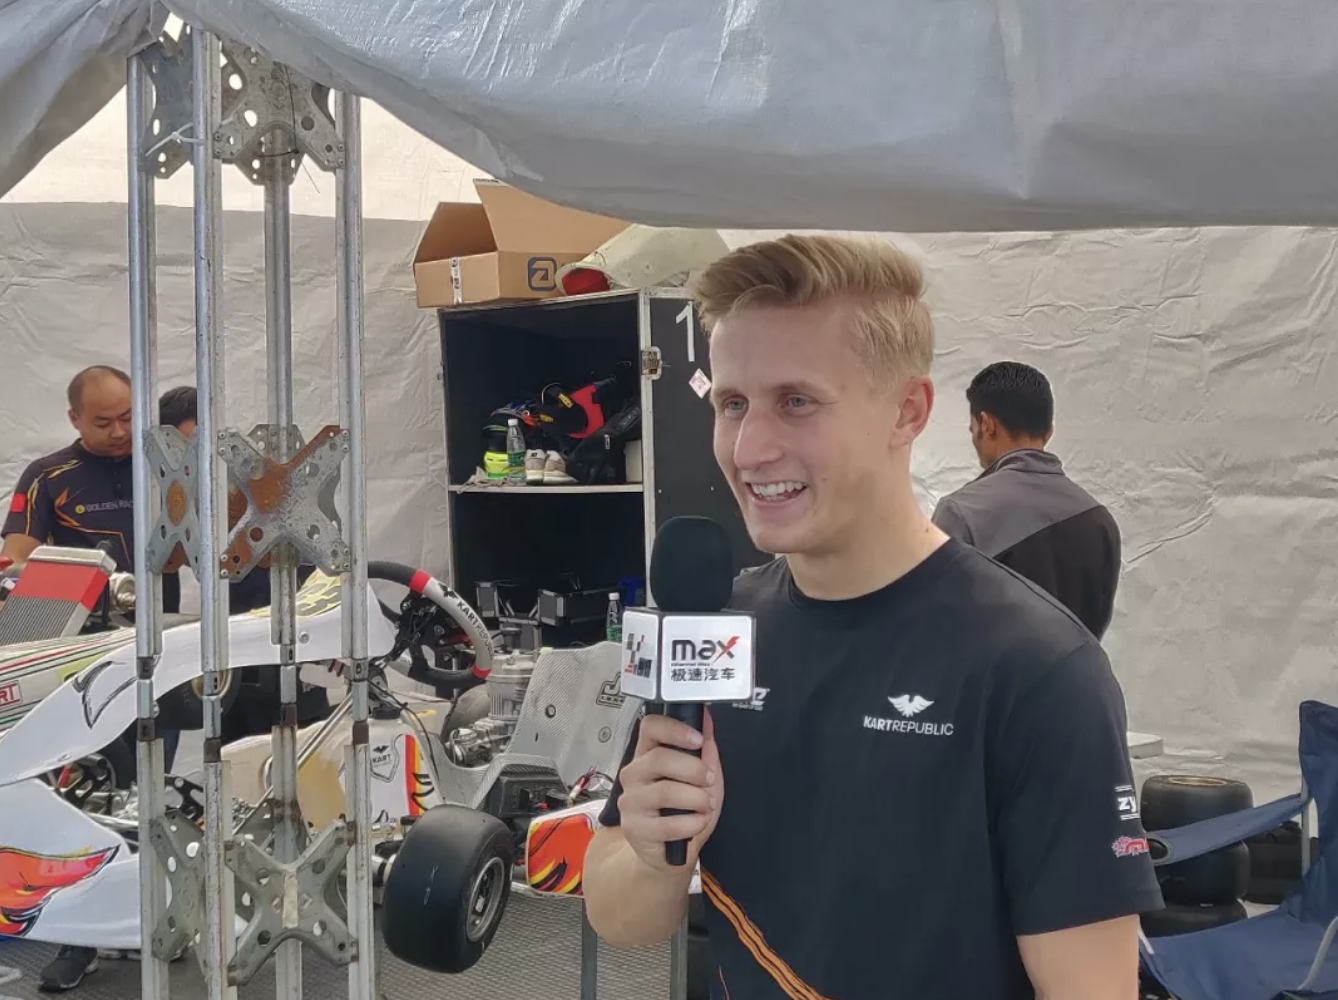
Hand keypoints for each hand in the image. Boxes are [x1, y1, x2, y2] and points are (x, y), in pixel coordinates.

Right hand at [615, 708, 722, 871]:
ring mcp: (630, 800)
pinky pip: (666, 823)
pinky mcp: (633, 827)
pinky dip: (691, 823)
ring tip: (704, 805)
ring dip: (695, 799)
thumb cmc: (683, 811)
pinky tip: (696, 823)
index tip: (697, 739)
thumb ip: (703, 748)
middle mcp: (634, 773)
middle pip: (659, 758)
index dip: (675, 729)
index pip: (650, 727)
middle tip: (708, 780)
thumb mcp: (701, 776)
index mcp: (648, 754)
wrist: (669, 852)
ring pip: (665, 790)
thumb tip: (706, 719)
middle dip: (694, 770)